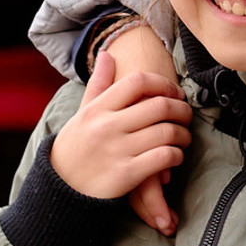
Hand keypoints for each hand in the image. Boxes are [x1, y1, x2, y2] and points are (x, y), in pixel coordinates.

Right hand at [49, 50, 191, 205]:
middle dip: (182, 109)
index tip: (174, 92)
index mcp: (97, 109)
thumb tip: (107, 54)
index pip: (138, 81)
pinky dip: (176, 155)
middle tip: (186, 115)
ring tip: (184, 137)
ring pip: (167, 132)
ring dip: (183, 134)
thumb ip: (98, 85)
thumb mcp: (82, 114)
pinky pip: (163, 157)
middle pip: (160, 106)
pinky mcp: (126, 175)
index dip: (164, 83)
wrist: (60, 190)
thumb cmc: (75, 148)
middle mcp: (107, 127)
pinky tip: (175, 156)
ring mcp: (117, 151)